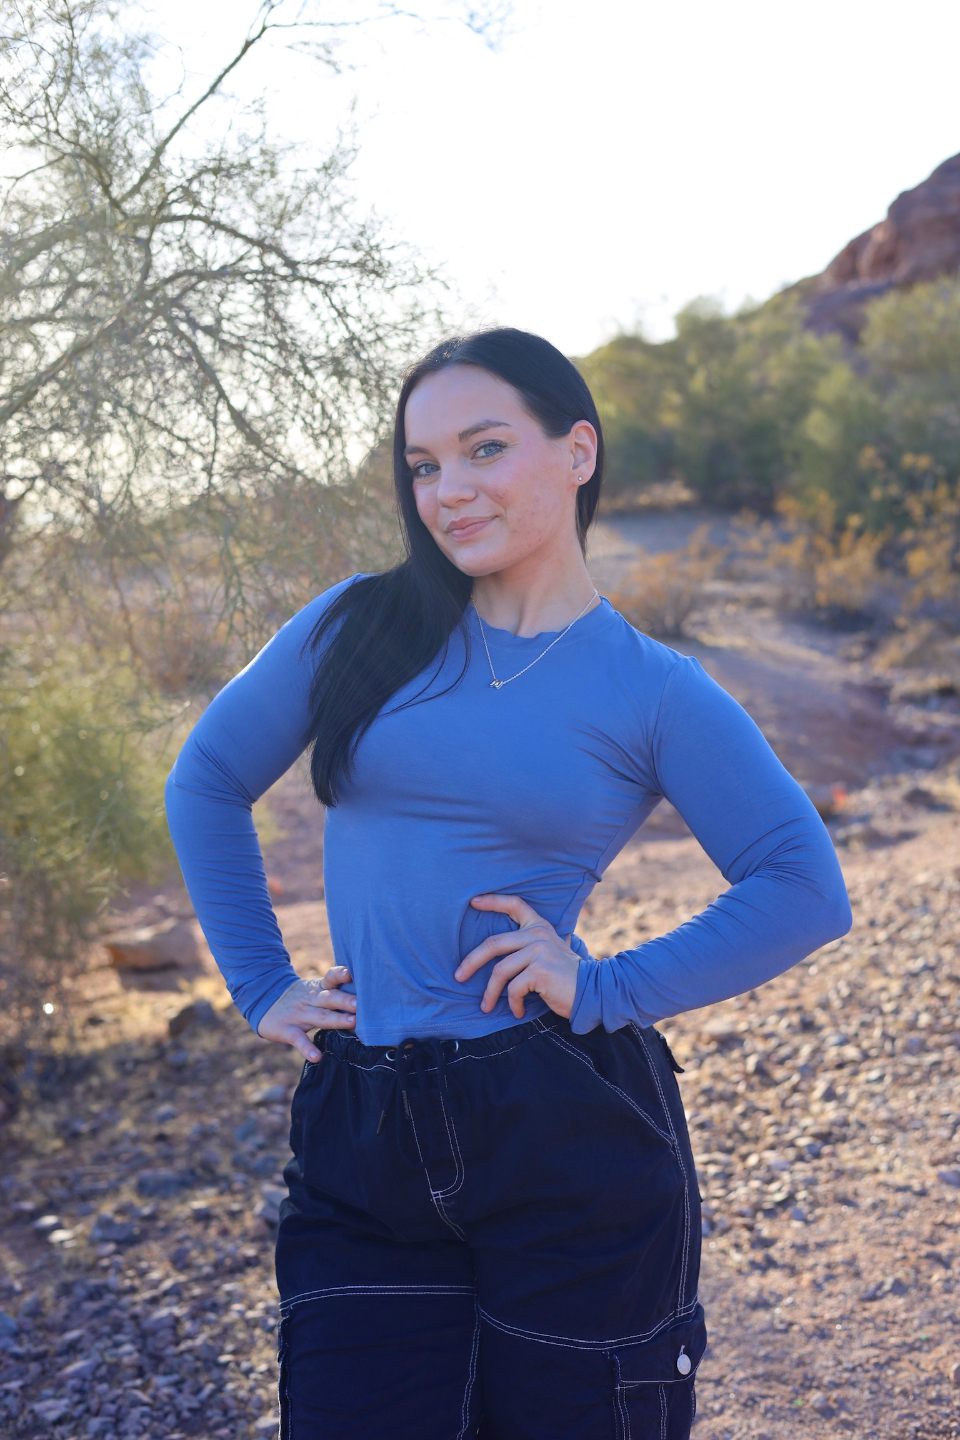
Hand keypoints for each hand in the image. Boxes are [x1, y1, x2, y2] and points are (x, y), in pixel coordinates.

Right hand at [256, 967, 355, 1061]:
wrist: (264, 1005)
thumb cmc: (301, 999)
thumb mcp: (314, 990)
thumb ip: (335, 993)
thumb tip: (367, 999)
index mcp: (317, 988)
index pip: (329, 978)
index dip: (339, 975)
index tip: (350, 974)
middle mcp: (309, 999)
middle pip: (329, 998)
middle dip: (345, 1000)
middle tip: (360, 1003)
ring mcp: (298, 1014)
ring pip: (319, 1017)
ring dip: (336, 1020)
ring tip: (352, 1023)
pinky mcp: (287, 1030)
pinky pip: (298, 1040)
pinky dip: (307, 1048)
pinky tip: (317, 1057)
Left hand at [454, 894, 579, 1019]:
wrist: (593, 991)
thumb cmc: (566, 977)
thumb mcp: (550, 952)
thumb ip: (531, 946)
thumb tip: (500, 953)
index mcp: (539, 927)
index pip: (515, 905)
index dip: (493, 901)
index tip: (473, 902)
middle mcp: (538, 935)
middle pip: (493, 943)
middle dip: (472, 961)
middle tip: (459, 976)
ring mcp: (539, 951)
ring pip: (500, 971)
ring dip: (490, 993)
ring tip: (486, 1006)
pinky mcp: (539, 970)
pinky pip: (514, 988)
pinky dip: (513, 1003)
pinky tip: (517, 1011)